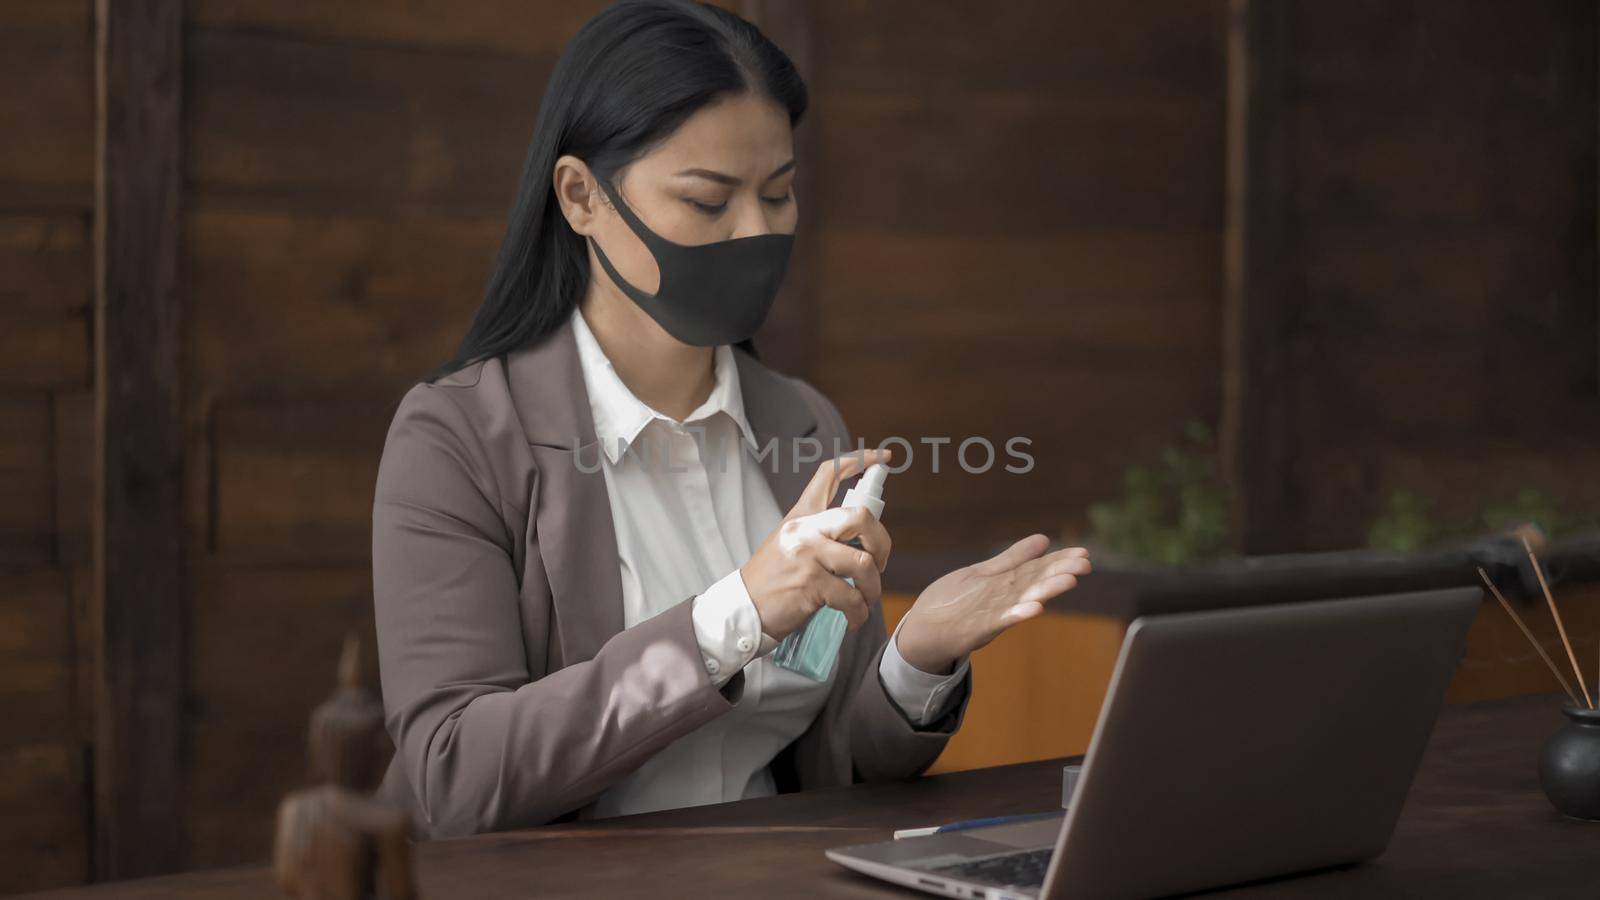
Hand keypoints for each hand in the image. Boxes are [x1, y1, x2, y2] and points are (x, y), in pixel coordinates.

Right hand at [741, 448, 894, 639]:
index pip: (829, 474)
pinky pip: (851, 596)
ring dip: (873, 587)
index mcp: (800, 516)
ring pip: (863, 563)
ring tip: (865, 599)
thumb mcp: (790, 545)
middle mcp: (804, 530)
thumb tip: (860, 538)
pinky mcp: (811, 584)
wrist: (741, 609)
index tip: (883, 457)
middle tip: (879, 563)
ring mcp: (807, 556)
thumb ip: (820, 535)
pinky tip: (853, 618)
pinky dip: (859, 613)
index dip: (860, 460)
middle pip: (861, 517)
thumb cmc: (771, 581)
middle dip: (882, 543)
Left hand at [894, 534, 1090, 673]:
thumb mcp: (983, 574)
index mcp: (1005, 585)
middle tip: (1085, 565)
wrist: (920, 633)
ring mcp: (989, 616)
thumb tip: (1043, 539)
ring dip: (1044, 592)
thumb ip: (1012, 559)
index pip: (1036, 569)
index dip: (1059, 561)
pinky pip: (997, 621)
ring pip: (1020, 602)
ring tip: (1068, 582)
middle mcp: (1002, 601)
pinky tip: (1034, 608)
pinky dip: (1016, 614)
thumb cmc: (952, 603)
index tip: (1084, 554)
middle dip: (1059, 574)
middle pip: (1032, 584)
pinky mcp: (973, 630)